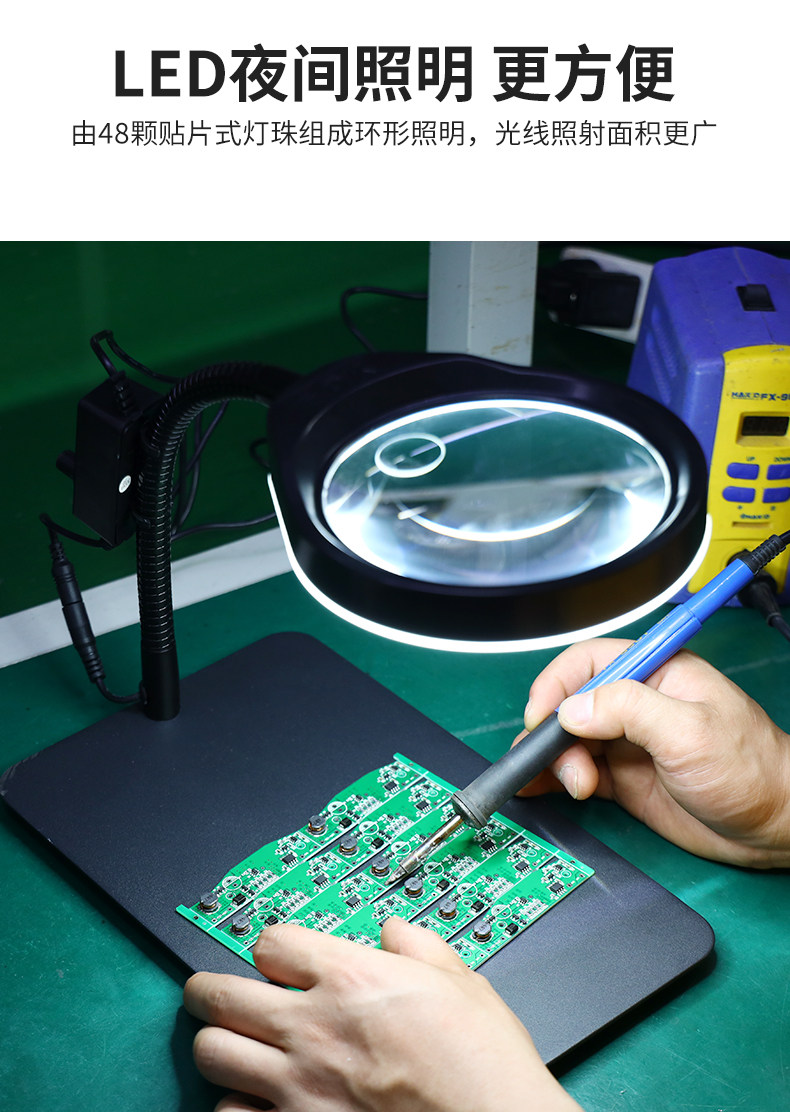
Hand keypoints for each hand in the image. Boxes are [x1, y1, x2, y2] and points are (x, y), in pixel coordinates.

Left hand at [184, 917, 582, 1111]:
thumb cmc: (483, 1063)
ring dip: (220, 1046)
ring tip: (234, 1046)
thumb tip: (395, 932)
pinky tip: (259, 1102)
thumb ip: (418, 946)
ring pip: (211, 1054)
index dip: (273, 947)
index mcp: (350, 977)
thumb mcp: (461, 981)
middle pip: (218, 994)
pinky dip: (238, 1108)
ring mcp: (297, 1087)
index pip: (269, 941)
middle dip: (209, 990)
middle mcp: (311, 1027)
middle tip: (212, 992)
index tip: (279, 959)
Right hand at [516, 639, 789, 867]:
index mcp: (654, 673)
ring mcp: (628, 742)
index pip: (588, 662)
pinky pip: (578, 771)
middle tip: (560, 763)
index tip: (542, 716)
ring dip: (555, 761)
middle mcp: (636, 704)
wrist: (775, 826)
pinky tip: (539, 788)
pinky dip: (554, 778)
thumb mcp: (688, 731)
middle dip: (554, 732)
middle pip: (570, 704)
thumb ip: (628, 710)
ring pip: (568, 741)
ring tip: (573, 786)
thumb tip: (572, 709)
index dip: (557, 685)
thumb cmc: (749, 768)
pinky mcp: (623, 778)